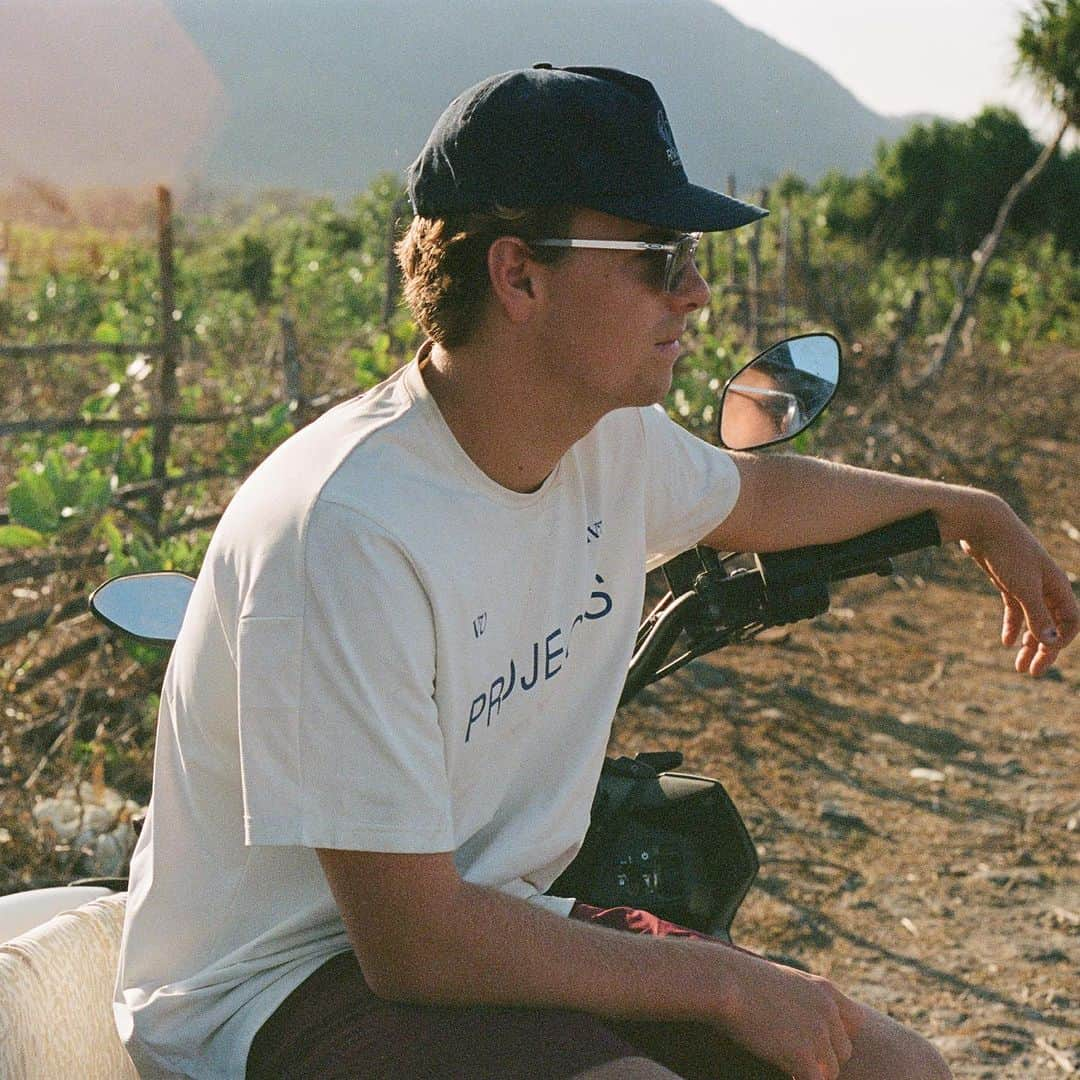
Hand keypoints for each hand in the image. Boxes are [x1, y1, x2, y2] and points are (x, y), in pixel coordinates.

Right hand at [717, 950, 862, 1079]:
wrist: (724, 981)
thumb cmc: (741, 980)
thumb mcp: (783, 980)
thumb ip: (802, 998)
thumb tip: (800, 1021)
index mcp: (824, 989)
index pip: (856, 1021)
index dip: (837, 1035)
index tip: (816, 1041)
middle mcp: (827, 1010)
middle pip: (843, 1051)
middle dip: (823, 1059)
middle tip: (795, 1058)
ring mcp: (817, 1033)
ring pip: (830, 1071)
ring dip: (811, 1073)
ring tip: (786, 1066)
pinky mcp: (803, 1055)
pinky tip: (785, 1075)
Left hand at [959, 502, 1078, 676]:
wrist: (983, 523)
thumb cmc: (1007, 552)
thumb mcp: (1023, 587)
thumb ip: (1038, 615)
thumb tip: (1052, 642)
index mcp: (1057, 586)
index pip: (1071, 622)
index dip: (1061, 641)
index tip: (1044, 655)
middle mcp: (1046, 587)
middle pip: (1051, 625)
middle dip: (1044, 650)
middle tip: (1030, 672)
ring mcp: (1026, 585)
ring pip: (1032, 620)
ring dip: (1027, 643)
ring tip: (1018, 665)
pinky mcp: (1007, 582)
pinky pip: (1014, 610)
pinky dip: (1012, 626)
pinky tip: (1005, 642)